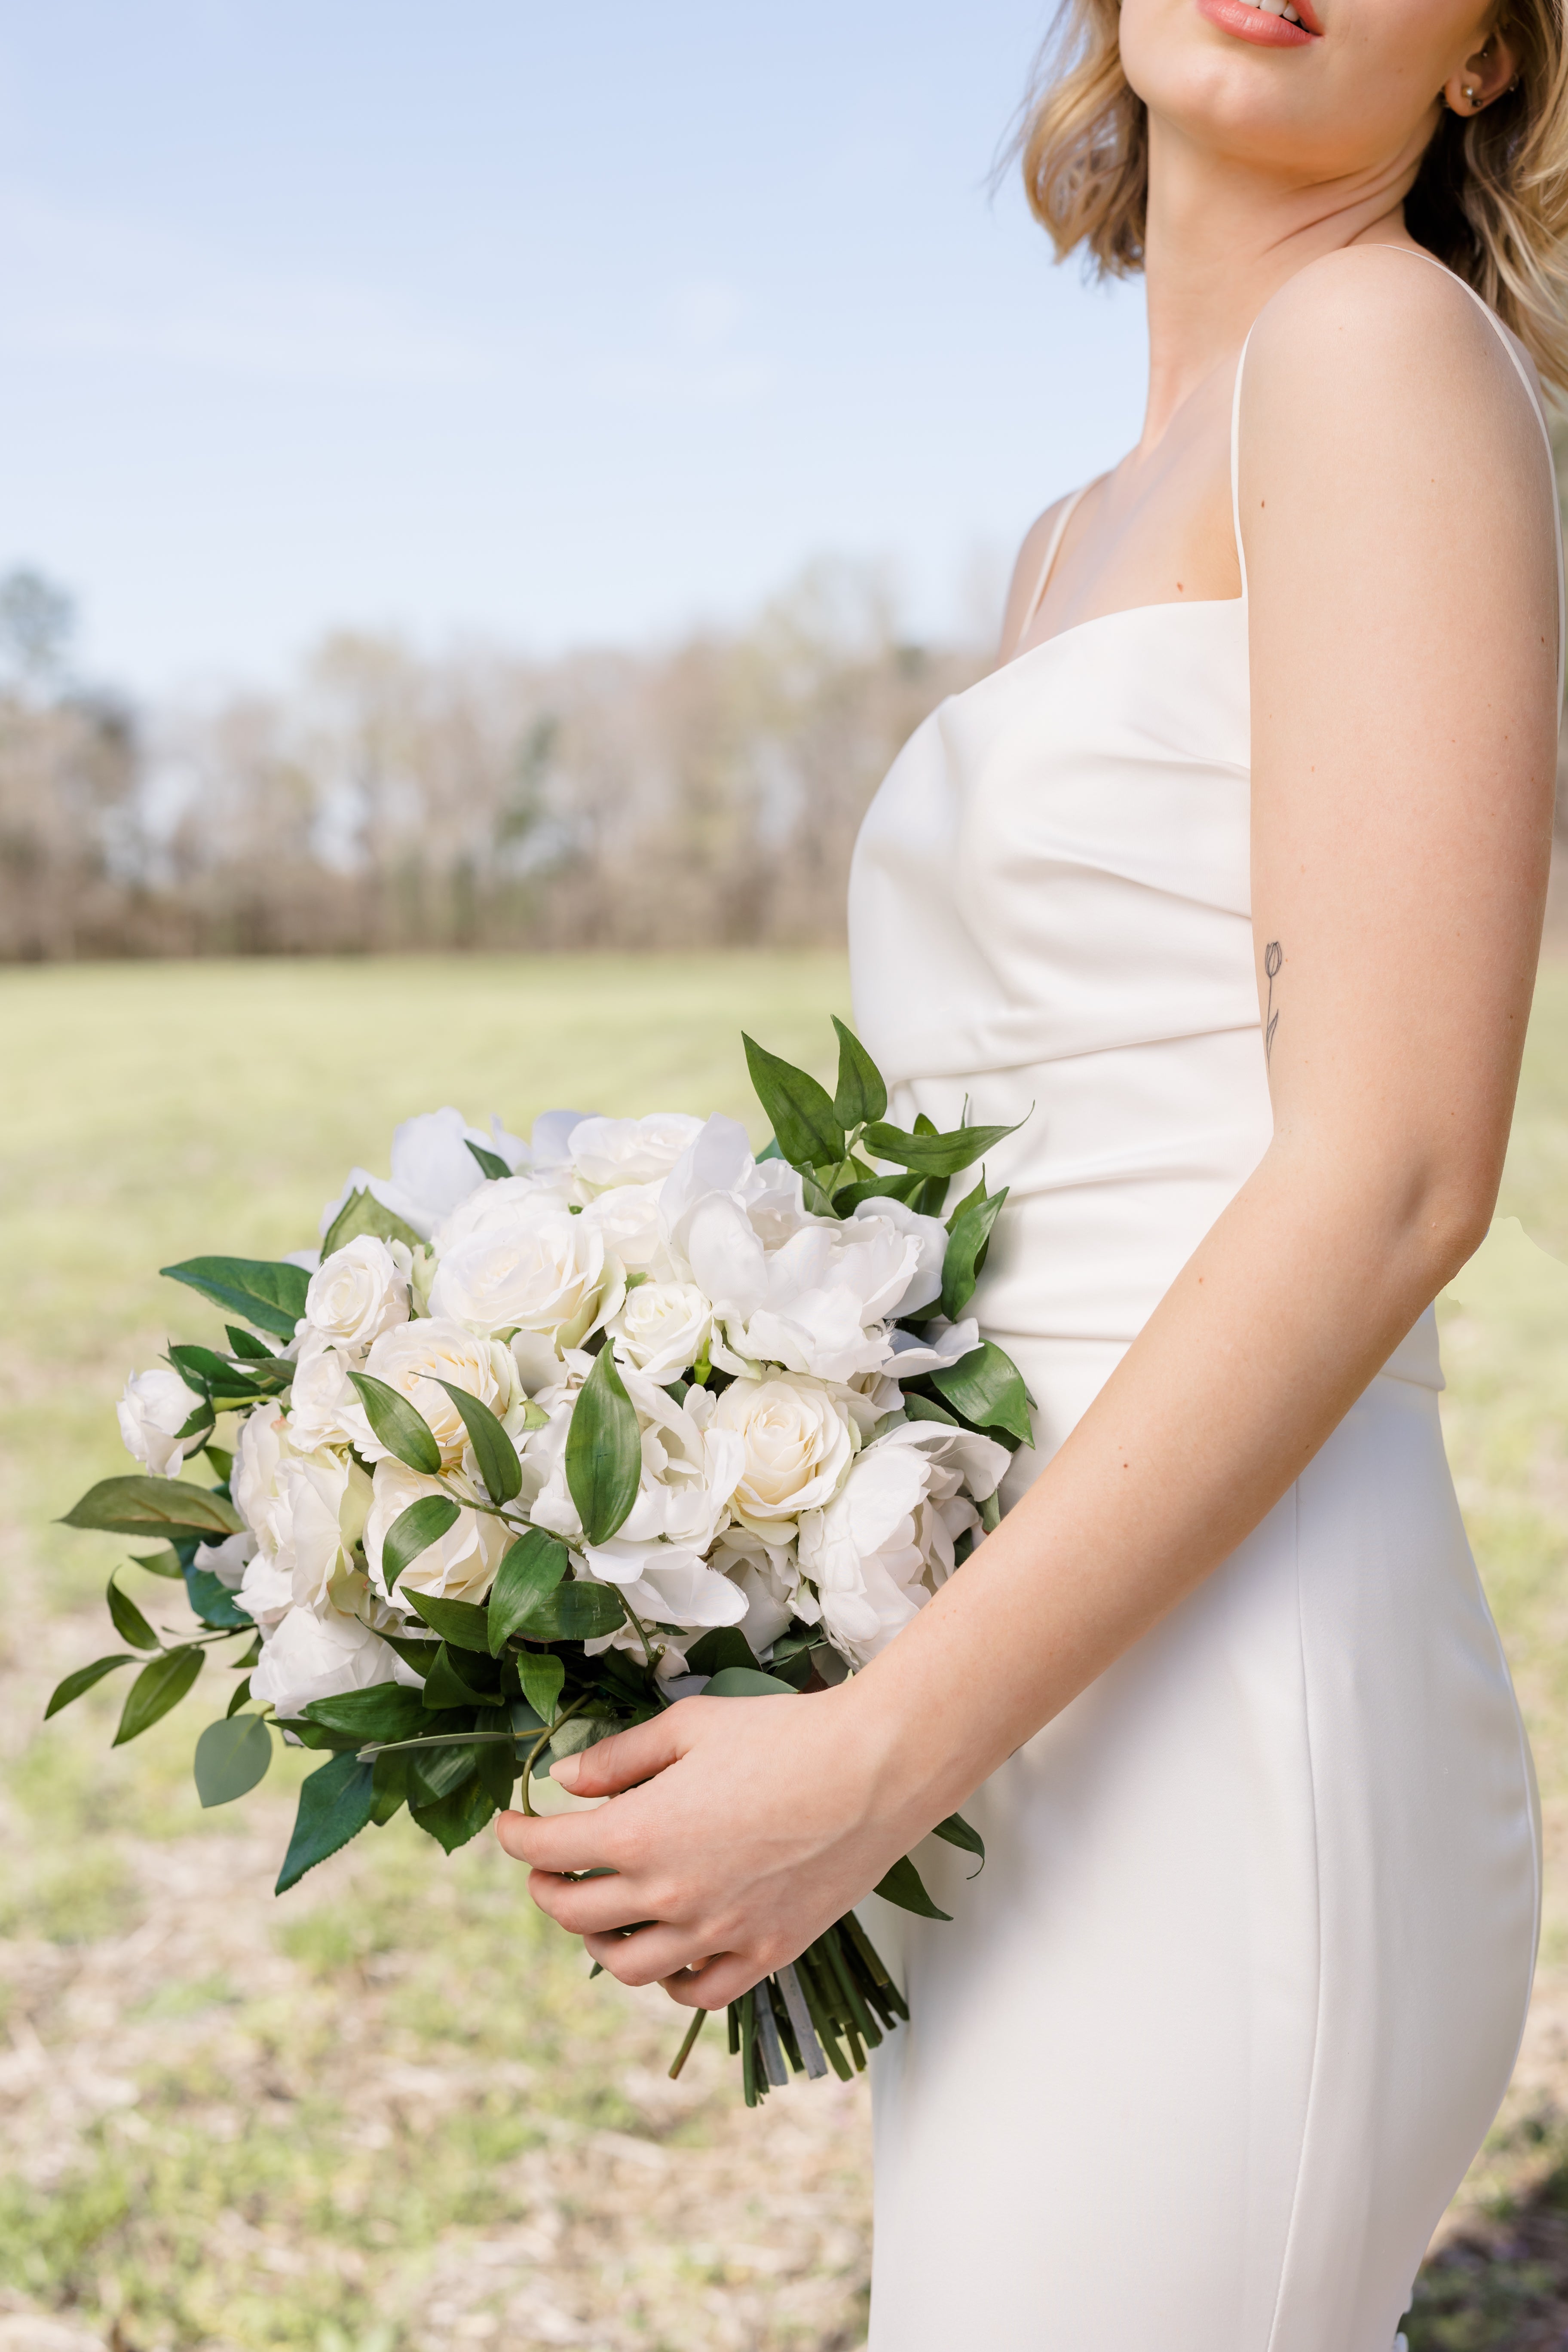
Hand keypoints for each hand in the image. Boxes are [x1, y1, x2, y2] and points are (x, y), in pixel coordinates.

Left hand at [493, 1686, 918, 2010]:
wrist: (872, 1772)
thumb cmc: (783, 1735)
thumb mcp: (689, 1727)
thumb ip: (620, 1758)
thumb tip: (565, 1779)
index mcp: (642, 1833)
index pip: (547, 1848)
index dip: (516, 1836)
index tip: (510, 1825)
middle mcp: (670, 1895)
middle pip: (574, 1914)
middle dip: (547, 1888)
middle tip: (548, 1868)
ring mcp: (717, 1933)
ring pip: (628, 1966)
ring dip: (599, 1942)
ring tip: (601, 1915)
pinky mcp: (764, 1953)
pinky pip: (697, 1991)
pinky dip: (670, 1980)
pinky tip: (668, 1952)